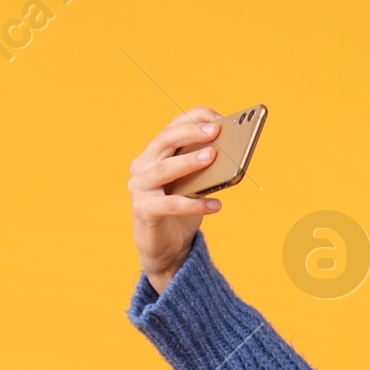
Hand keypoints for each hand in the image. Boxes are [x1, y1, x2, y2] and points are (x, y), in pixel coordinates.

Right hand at [128, 107, 224, 292]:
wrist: (166, 251)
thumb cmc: (181, 214)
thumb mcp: (193, 186)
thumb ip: (203, 168)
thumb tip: (229, 152)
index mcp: (154, 154)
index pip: (172, 127)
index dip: (194, 119)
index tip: (218, 118)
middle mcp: (142, 166)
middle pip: (165, 141)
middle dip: (191, 132)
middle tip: (216, 130)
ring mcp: (140, 188)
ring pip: (165, 169)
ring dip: (189, 161)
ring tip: (213, 156)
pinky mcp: (144, 210)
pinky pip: (172, 204)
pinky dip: (195, 205)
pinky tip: (217, 205)